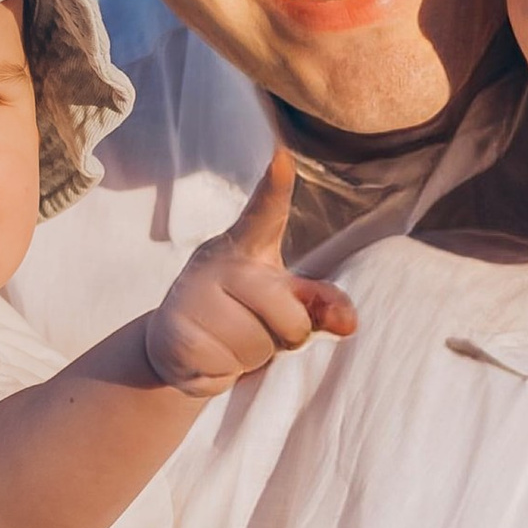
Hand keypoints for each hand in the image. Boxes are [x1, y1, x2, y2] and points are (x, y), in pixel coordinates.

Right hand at [143, 148, 357, 399]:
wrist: (178, 349)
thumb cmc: (243, 316)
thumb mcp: (286, 304)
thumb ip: (321, 305)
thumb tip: (350, 323)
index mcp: (248, 245)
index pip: (265, 212)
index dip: (275, 186)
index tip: (282, 157)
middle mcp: (218, 260)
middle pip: (289, 315)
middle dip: (287, 336)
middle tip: (259, 328)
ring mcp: (193, 293)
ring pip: (259, 343)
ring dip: (255, 355)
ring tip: (232, 341)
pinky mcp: (177, 329)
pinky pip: (229, 363)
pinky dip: (228, 371)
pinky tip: (212, 354)